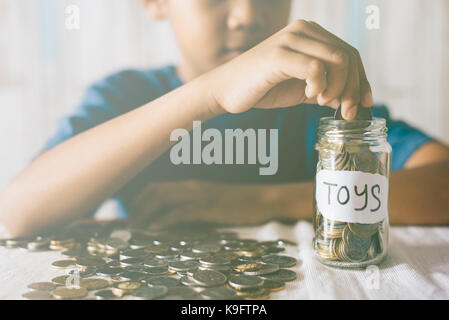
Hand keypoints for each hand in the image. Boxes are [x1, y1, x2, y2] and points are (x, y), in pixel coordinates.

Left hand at [126, 180, 312, 229]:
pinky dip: (163, 220)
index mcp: (191, 184)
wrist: (262, 199)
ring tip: (136, 228)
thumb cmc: (239, 202)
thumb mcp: (212, 201)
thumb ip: (195, 205)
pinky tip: (154, 230)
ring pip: (162, 199)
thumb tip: (177, 217)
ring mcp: (198, 195)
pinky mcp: (206, 207)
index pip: (158, 187)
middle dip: (138, 207)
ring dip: (146, 214)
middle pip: (155, 191)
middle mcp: (191, 186)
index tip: (133, 214)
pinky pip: (178, 212)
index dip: (141, 199)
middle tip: (131, 223)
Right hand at [208, 20, 372, 119]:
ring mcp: (290, 40)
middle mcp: (303, 30)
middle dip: (354, 88)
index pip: (349, 53)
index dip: (361, 80)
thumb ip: (325, 88)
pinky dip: (320, 86)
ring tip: (325, 103)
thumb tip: (351, 99)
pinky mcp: (279, 55)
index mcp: (310, 34)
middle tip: (347, 112)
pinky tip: (309, 96)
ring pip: (337, 60)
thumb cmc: (262, 88)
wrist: (227, 91)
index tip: (363, 104)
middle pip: (348, 57)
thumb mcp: (301, 88)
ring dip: (339, 89)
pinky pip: (315, 68)